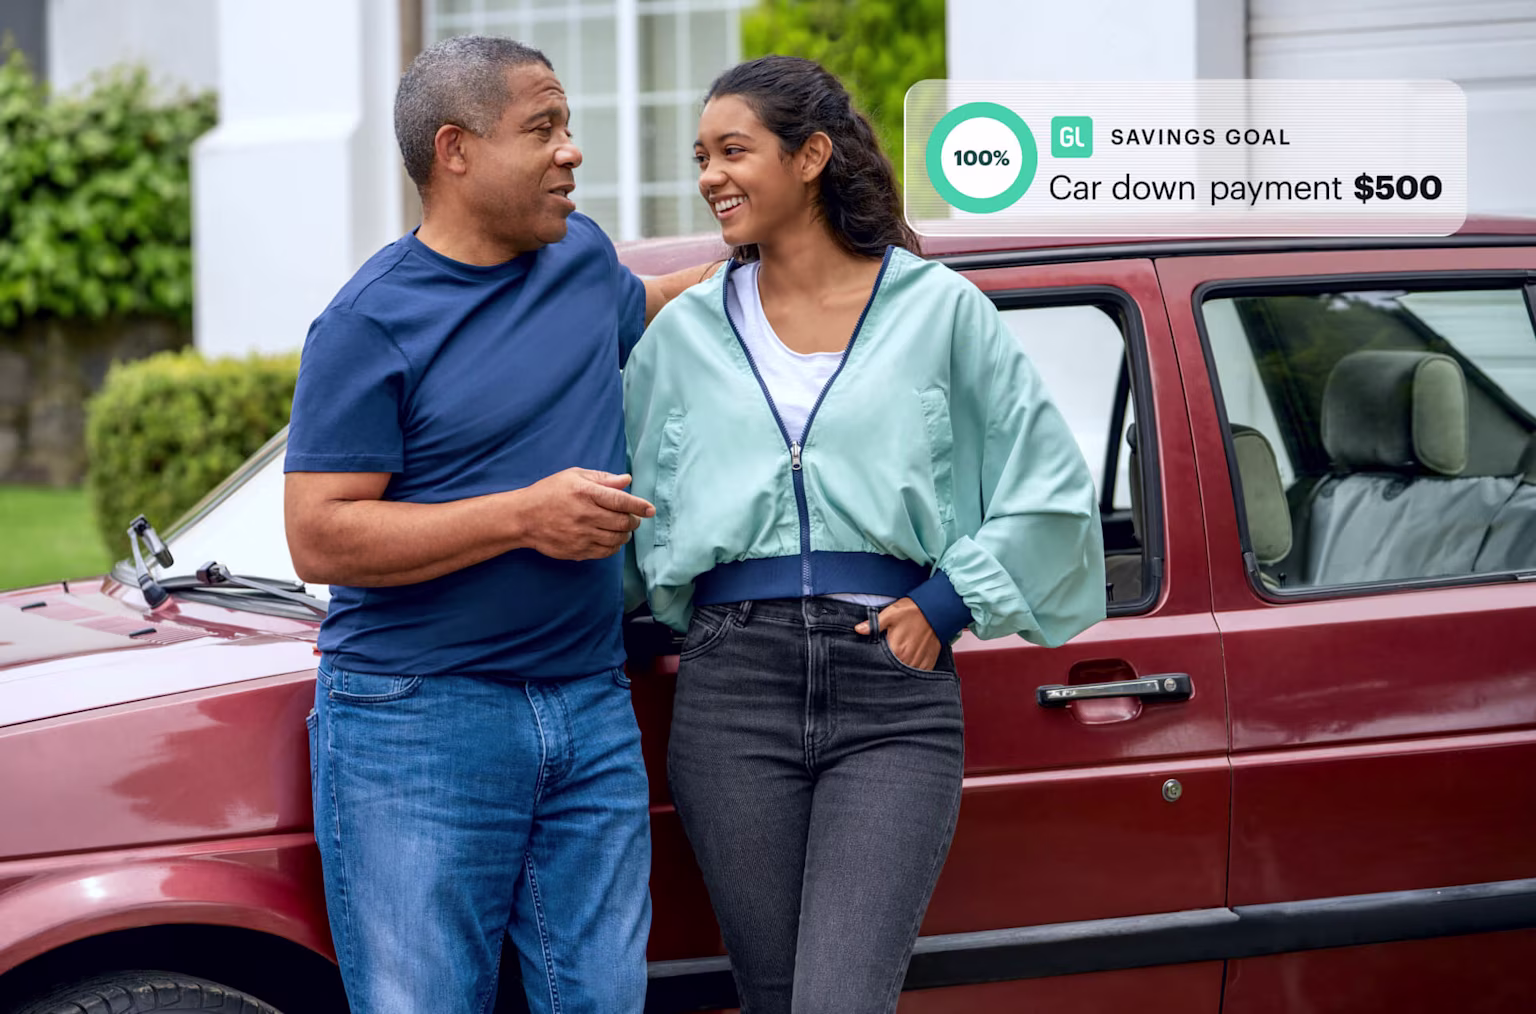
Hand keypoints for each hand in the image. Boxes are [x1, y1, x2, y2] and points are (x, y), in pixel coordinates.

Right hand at [514, 468, 654, 560]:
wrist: (523, 518)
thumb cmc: (549, 493)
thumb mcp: (573, 476)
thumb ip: (602, 478)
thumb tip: (626, 480)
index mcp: (585, 493)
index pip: (621, 500)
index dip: (639, 505)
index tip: (650, 509)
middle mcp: (585, 515)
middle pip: (623, 522)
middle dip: (633, 521)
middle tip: (633, 518)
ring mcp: (582, 535)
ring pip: (617, 539)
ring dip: (625, 534)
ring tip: (622, 528)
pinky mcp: (578, 551)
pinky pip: (606, 552)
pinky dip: (614, 546)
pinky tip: (611, 539)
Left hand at [855, 597, 940, 670]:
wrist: (937, 610)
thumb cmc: (913, 611)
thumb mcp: (891, 613)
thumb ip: (874, 624)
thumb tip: (858, 630)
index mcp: (896, 649)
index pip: (881, 663)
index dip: (876, 663)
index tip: (872, 661)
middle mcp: (908, 660)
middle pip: (893, 671)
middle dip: (887, 668)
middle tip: (884, 662)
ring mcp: (919, 663)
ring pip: (905, 675)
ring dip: (900, 672)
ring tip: (896, 664)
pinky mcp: (929, 663)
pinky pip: (918, 675)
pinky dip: (912, 673)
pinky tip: (907, 667)